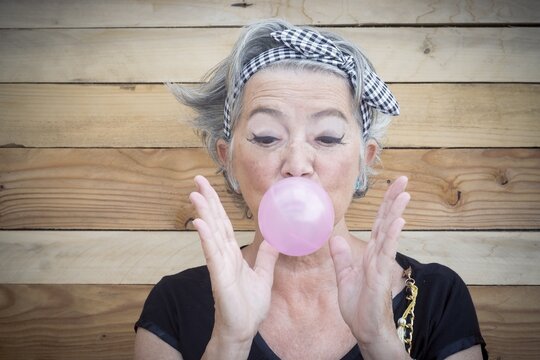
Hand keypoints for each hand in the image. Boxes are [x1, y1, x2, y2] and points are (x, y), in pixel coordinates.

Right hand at [189, 175, 278, 345]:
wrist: (243, 330)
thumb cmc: (249, 307)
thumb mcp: (263, 276)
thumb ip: (267, 257)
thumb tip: (274, 238)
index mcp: (233, 254)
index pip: (224, 223)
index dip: (217, 205)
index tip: (209, 187)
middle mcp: (223, 255)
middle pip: (215, 222)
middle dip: (207, 200)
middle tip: (197, 179)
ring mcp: (220, 265)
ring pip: (211, 234)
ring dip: (203, 213)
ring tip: (194, 194)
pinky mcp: (219, 277)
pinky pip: (212, 254)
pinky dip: (206, 238)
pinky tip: (199, 223)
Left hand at [330, 176, 410, 357]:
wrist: (365, 330)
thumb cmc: (359, 307)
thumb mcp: (344, 277)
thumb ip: (341, 257)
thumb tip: (334, 237)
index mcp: (370, 253)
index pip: (378, 223)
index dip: (384, 204)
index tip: (392, 185)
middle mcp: (378, 254)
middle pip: (386, 221)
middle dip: (393, 200)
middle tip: (404, 179)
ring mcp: (381, 264)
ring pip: (388, 233)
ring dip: (396, 212)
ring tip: (404, 193)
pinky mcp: (380, 275)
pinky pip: (386, 252)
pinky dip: (392, 235)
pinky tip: (398, 221)